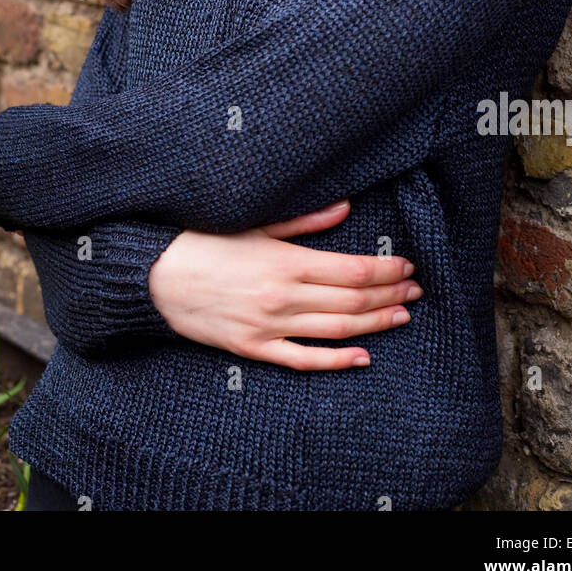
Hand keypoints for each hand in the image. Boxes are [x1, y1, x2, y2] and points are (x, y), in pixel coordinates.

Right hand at [147, 200, 422, 368]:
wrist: (156, 278)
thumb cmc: (204, 243)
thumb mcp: (254, 223)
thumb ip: (303, 221)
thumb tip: (345, 209)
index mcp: (284, 261)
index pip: (350, 270)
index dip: (384, 271)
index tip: (407, 266)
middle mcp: (282, 296)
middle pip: (351, 301)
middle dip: (388, 295)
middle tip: (415, 290)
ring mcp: (269, 327)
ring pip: (335, 330)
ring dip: (374, 323)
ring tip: (402, 315)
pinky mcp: (254, 349)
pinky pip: (303, 360)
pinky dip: (336, 361)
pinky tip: (362, 357)